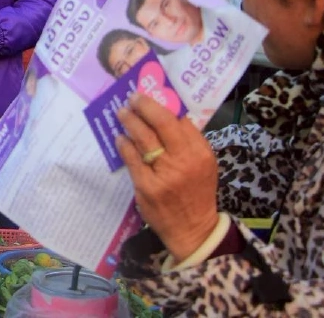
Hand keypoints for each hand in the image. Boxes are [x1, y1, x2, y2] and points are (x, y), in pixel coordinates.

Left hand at [116, 93, 219, 262]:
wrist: (192, 229)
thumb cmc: (196, 192)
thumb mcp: (203, 164)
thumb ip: (190, 140)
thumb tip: (170, 112)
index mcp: (201, 153)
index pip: (180, 120)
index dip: (163, 104)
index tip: (150, 93)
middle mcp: (185, 160)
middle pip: (161, 124)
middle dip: (144, 107)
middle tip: (132, 98)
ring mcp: (164, 173)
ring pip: (144, 138)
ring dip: (130, 121)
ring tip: (122, 112)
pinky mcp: (146, 186)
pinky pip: (132, 158)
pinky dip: (124, 144)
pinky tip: (119, 137)